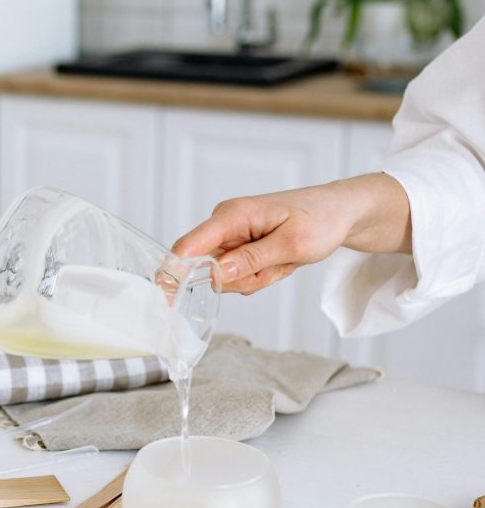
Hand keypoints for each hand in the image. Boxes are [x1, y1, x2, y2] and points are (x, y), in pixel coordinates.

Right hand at [172, 174, 411, 295]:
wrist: (339, 212)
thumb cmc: (320, 220)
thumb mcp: (292, 245)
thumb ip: (251, 260)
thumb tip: (214, 274)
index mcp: (233, 215)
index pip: (189, 245)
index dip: (174, 271)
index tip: (168, 295)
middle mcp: (224, 223)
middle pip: (208, 268)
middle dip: (241, 279)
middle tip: (275, 269)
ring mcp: (230, 235)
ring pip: (223, 275)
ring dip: (254, 278)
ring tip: (282, 263)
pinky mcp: (237, 245)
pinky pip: (236, 273)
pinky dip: (258, 275)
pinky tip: (278, 263)